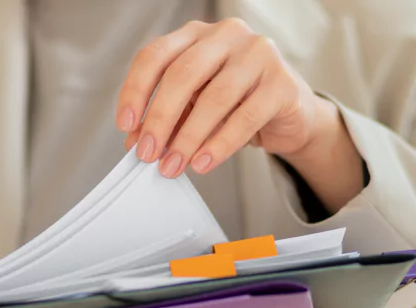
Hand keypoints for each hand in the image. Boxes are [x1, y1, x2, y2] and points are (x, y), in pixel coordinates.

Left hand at [116, 18, 364, 211]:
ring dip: (188, 137)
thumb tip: (136, 141)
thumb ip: (167, 118)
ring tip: (174, 165)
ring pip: (214, 97)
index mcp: (197, 34)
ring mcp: (258, 54)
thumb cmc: (236, 104)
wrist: (289, 113)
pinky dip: (220, 144)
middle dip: (160, 118)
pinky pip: (246, 117)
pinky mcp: (282, 83)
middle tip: (148, 153)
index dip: (136, 91)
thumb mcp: (194, 107)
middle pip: (183, 74)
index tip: (126, 125)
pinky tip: (203, 162)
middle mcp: (227, 35)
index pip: (155, 55)